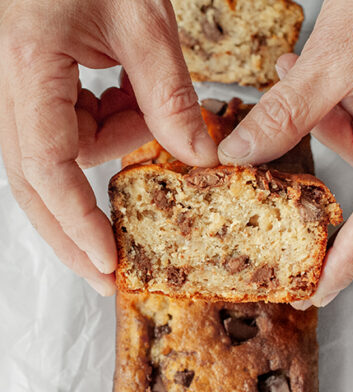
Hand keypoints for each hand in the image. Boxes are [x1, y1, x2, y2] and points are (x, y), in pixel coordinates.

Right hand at [0, 0, 216, 294]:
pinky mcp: (38, 90)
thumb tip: (199, 159)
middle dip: (76, 227)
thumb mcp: (144, 20)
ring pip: (64, 156)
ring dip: (113, 146)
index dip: (75, 221)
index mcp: (28, 66)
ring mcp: (21, 90)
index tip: (105, 263)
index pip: (45, 166)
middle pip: (35, 184)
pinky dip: (109, 125)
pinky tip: (124, 93)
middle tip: (111, 272)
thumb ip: (171, 95)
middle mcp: (11, 87)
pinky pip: (73, 131)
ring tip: (140, 100)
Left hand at [218, 0, 352, 307]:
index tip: (317, 291)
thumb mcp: (342, 50)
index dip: (347, 260)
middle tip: (275, 183)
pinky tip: (314, 68)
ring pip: (351, 146)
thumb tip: (242, 153)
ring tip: (302, 70)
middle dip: (319, 164)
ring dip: (319, 117)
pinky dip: (329, 101)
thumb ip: (290, 107)